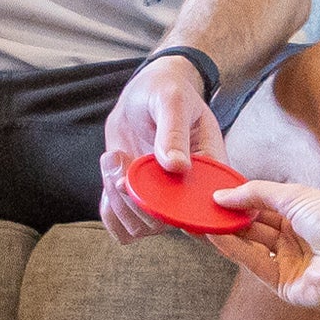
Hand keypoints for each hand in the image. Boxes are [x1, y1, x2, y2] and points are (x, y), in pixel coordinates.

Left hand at [96, 52, 225, 242]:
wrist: (142, 97)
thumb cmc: (166, 92)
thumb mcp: (172, 100)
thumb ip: (174, 132)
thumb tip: (177, 166)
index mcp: (210, 170)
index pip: (205, 207)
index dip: (180, 210)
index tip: (152, 183)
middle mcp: (188, 193)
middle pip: (165, 224)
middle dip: (136, 198)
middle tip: (122, 158)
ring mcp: (163, 202)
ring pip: (139, 227)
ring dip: (117, 198)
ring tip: (113, 157)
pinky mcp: (138, 204)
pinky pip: (121, 227)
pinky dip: (109, 209)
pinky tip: (110, 175)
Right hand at [205, 179, 319, 310]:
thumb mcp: (294, 195)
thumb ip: (256, 194)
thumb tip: (222, 195)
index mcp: (301, 215)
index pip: (262, 206)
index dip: (238, 200)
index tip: (213, 194)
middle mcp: (293, 239)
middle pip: (252, 227)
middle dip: (227, 217)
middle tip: (198, 208)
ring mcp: (287, 262)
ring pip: (249, 245)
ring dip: (224, 233)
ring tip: (198, 220)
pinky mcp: (281, 283)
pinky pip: (252, 263)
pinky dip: (232, 249)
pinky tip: (214, 235)